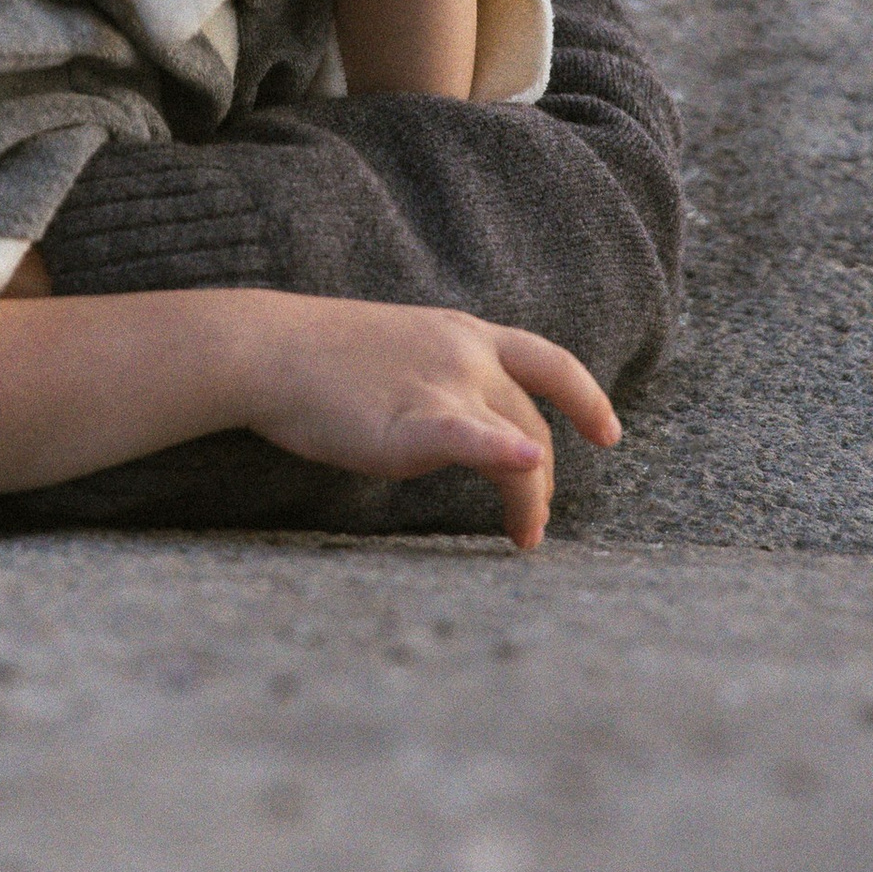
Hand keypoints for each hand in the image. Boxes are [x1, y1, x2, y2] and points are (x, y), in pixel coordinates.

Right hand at [227, 291, 615, 550]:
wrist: (265, 350)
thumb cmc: (316, 358)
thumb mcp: (397, 350)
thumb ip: (436, 380)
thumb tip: (453, 420)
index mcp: (464, 334)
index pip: (548, 363)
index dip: (585, 398)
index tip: (607, 433)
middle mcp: (467, 355)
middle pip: (533, 423)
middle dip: (542, 480)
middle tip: (531, 526)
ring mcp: (445, 386)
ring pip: (518, 446)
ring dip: (529, 498)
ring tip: (523, 538)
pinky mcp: (414, 421)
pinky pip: (472, 437)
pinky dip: (503, 454)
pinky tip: (523, 466)